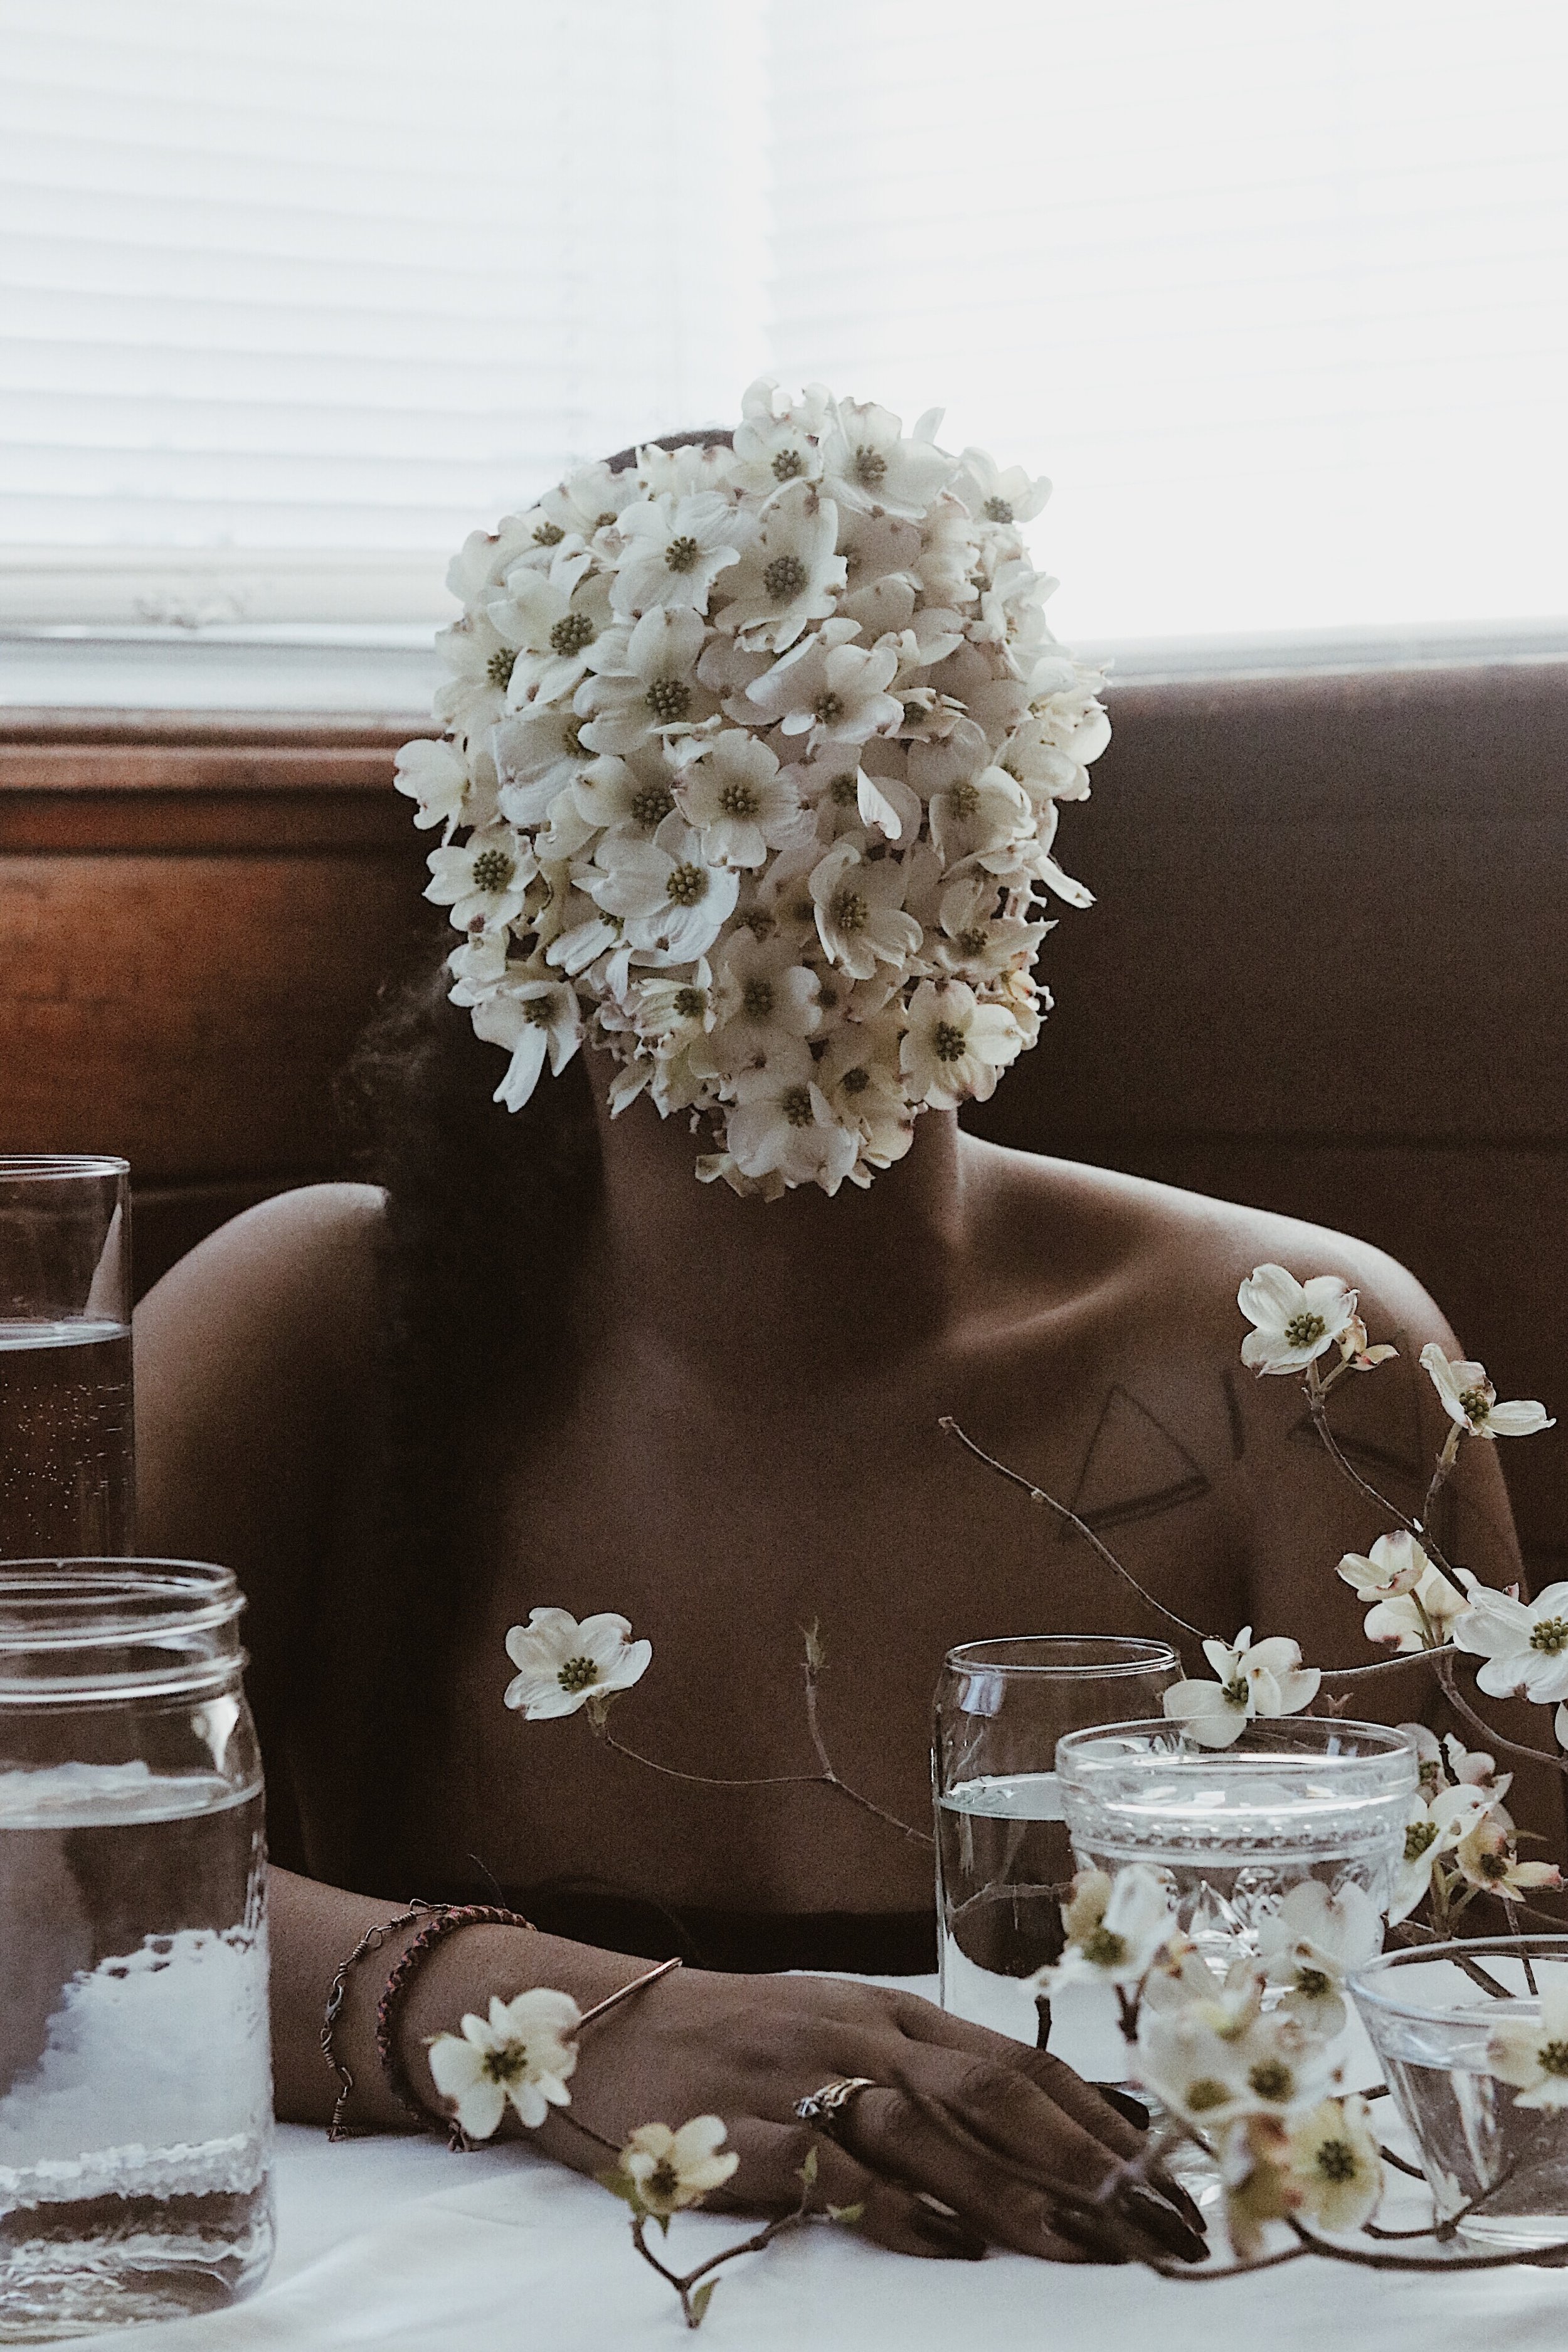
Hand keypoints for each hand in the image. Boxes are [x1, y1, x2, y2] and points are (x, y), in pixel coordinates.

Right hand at [518, 1966, 1204, 2264]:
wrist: (589, 2023)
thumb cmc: (727, 2040)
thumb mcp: (833, 2033)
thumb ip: (929, 2071)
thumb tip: (1056, 2120)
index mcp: (880, 2008)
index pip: (1012, 2056)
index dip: (1095, 2114)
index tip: (1168, 2170)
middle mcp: (848, 2035)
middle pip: (985, 2090)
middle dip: (1079, 2157)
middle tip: (1153, 2218)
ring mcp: (788, 2082)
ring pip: (920, 2130)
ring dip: (1009, 2191)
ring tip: (1083, 2245)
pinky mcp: (728, 2135)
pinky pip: (822, 2168)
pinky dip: (890, 2204)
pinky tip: (945, 2242)